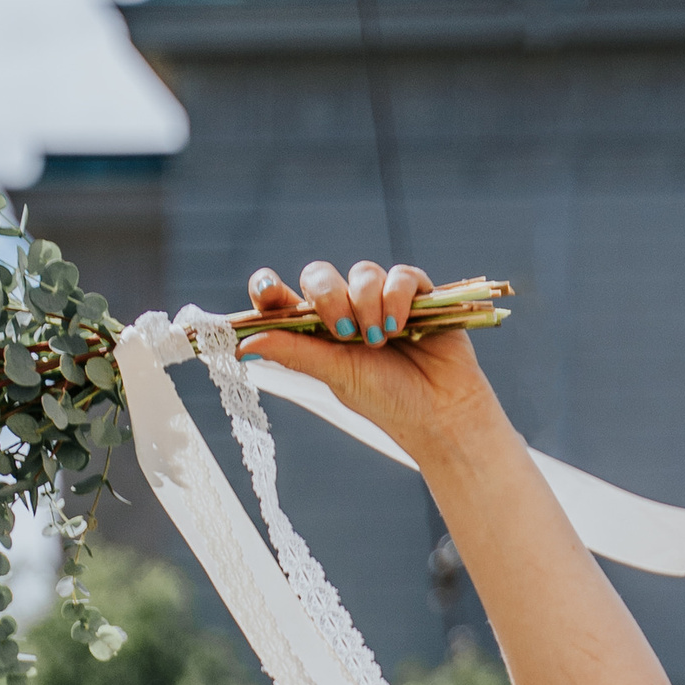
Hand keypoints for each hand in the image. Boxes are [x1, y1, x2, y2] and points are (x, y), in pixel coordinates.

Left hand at [231, 258, 501, 466]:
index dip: (269, 289)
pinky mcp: (416, 295)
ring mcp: (381, 300)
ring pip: (362, 272)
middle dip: (327, 295)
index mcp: (318, 332)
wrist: (440, 412)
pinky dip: (396, 297)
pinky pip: (400, 275)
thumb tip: (244, 345)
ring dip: (366, 304)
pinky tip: (400, 327)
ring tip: (380, 340)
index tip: (267, 292)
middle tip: (342, 330)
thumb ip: (294, 353)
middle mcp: (346, 310)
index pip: (284, 299)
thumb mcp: (335, 375)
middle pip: (320, 275)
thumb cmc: (386, 400)